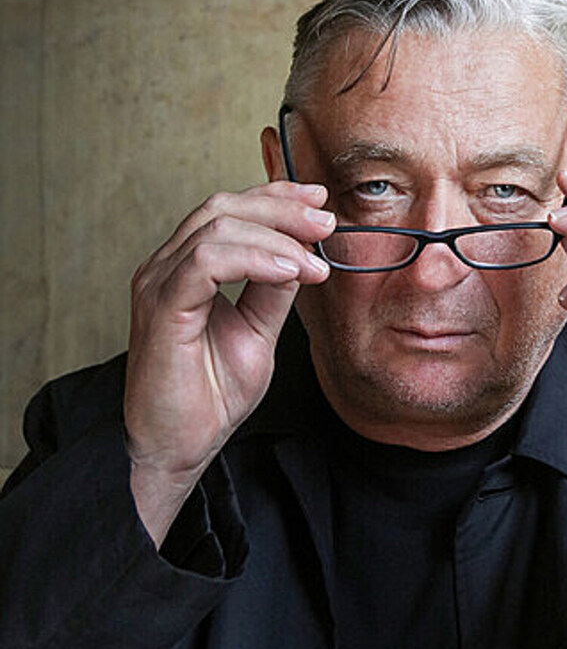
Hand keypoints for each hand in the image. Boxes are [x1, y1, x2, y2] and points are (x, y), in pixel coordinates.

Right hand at [124, 181, 334, 542]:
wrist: (176, 450)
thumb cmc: (207, 398)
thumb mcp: (257, 333)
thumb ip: (273, 291)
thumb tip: (303, 255)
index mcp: (185, 269)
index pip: (228, 210)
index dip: (275, 199)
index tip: (320, 204)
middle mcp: (166, 267)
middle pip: (223, 207)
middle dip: (282, 209)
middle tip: (326, 224)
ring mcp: (158, 283)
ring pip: (217, 226)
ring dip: (277, 236)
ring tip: (314, 259)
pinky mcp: (160, 306)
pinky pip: (207, 261)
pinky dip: (254, 258)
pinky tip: (289, 272)